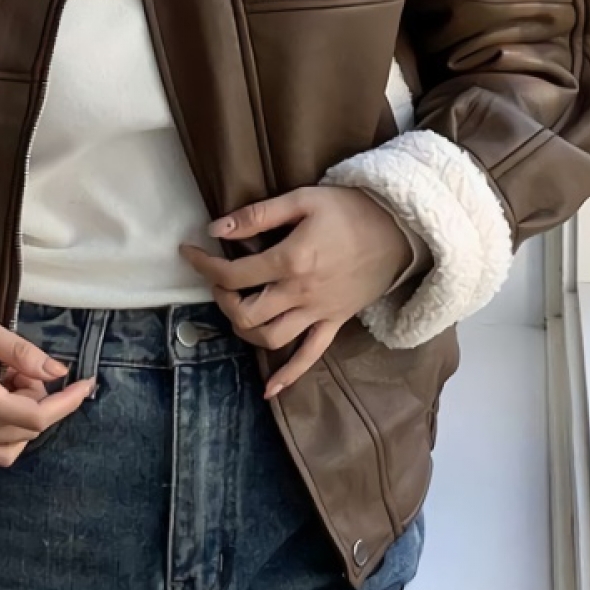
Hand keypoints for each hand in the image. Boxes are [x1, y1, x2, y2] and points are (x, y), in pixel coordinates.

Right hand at [0, 313, 93, 466]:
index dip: (67, 402)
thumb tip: (58, 371)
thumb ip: (22, 352)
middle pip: (30, 428)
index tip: (87, 383)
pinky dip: (12, 430)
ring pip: (18, 442)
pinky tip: (2, 401)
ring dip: (26, 414)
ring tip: (8, 381)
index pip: (37, 416)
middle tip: (20, 367)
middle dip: (40, 396)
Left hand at [179, 186, 411, 397]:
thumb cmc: (349, 209)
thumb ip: (258, 215)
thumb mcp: (302, 199)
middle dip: (221, 299)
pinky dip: (289, 375)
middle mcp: (301, 293)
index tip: (189, 252)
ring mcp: (319, 312)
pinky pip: (310, 356)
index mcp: (291, 260)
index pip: (234, 273)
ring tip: (235, 310)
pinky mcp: (335, 322)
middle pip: (246, 312)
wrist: (400, 228)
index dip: (204, 264)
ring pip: (271, 337)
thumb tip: (216, 228)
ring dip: (244, 329)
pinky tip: (269, 390)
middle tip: (216, 281)